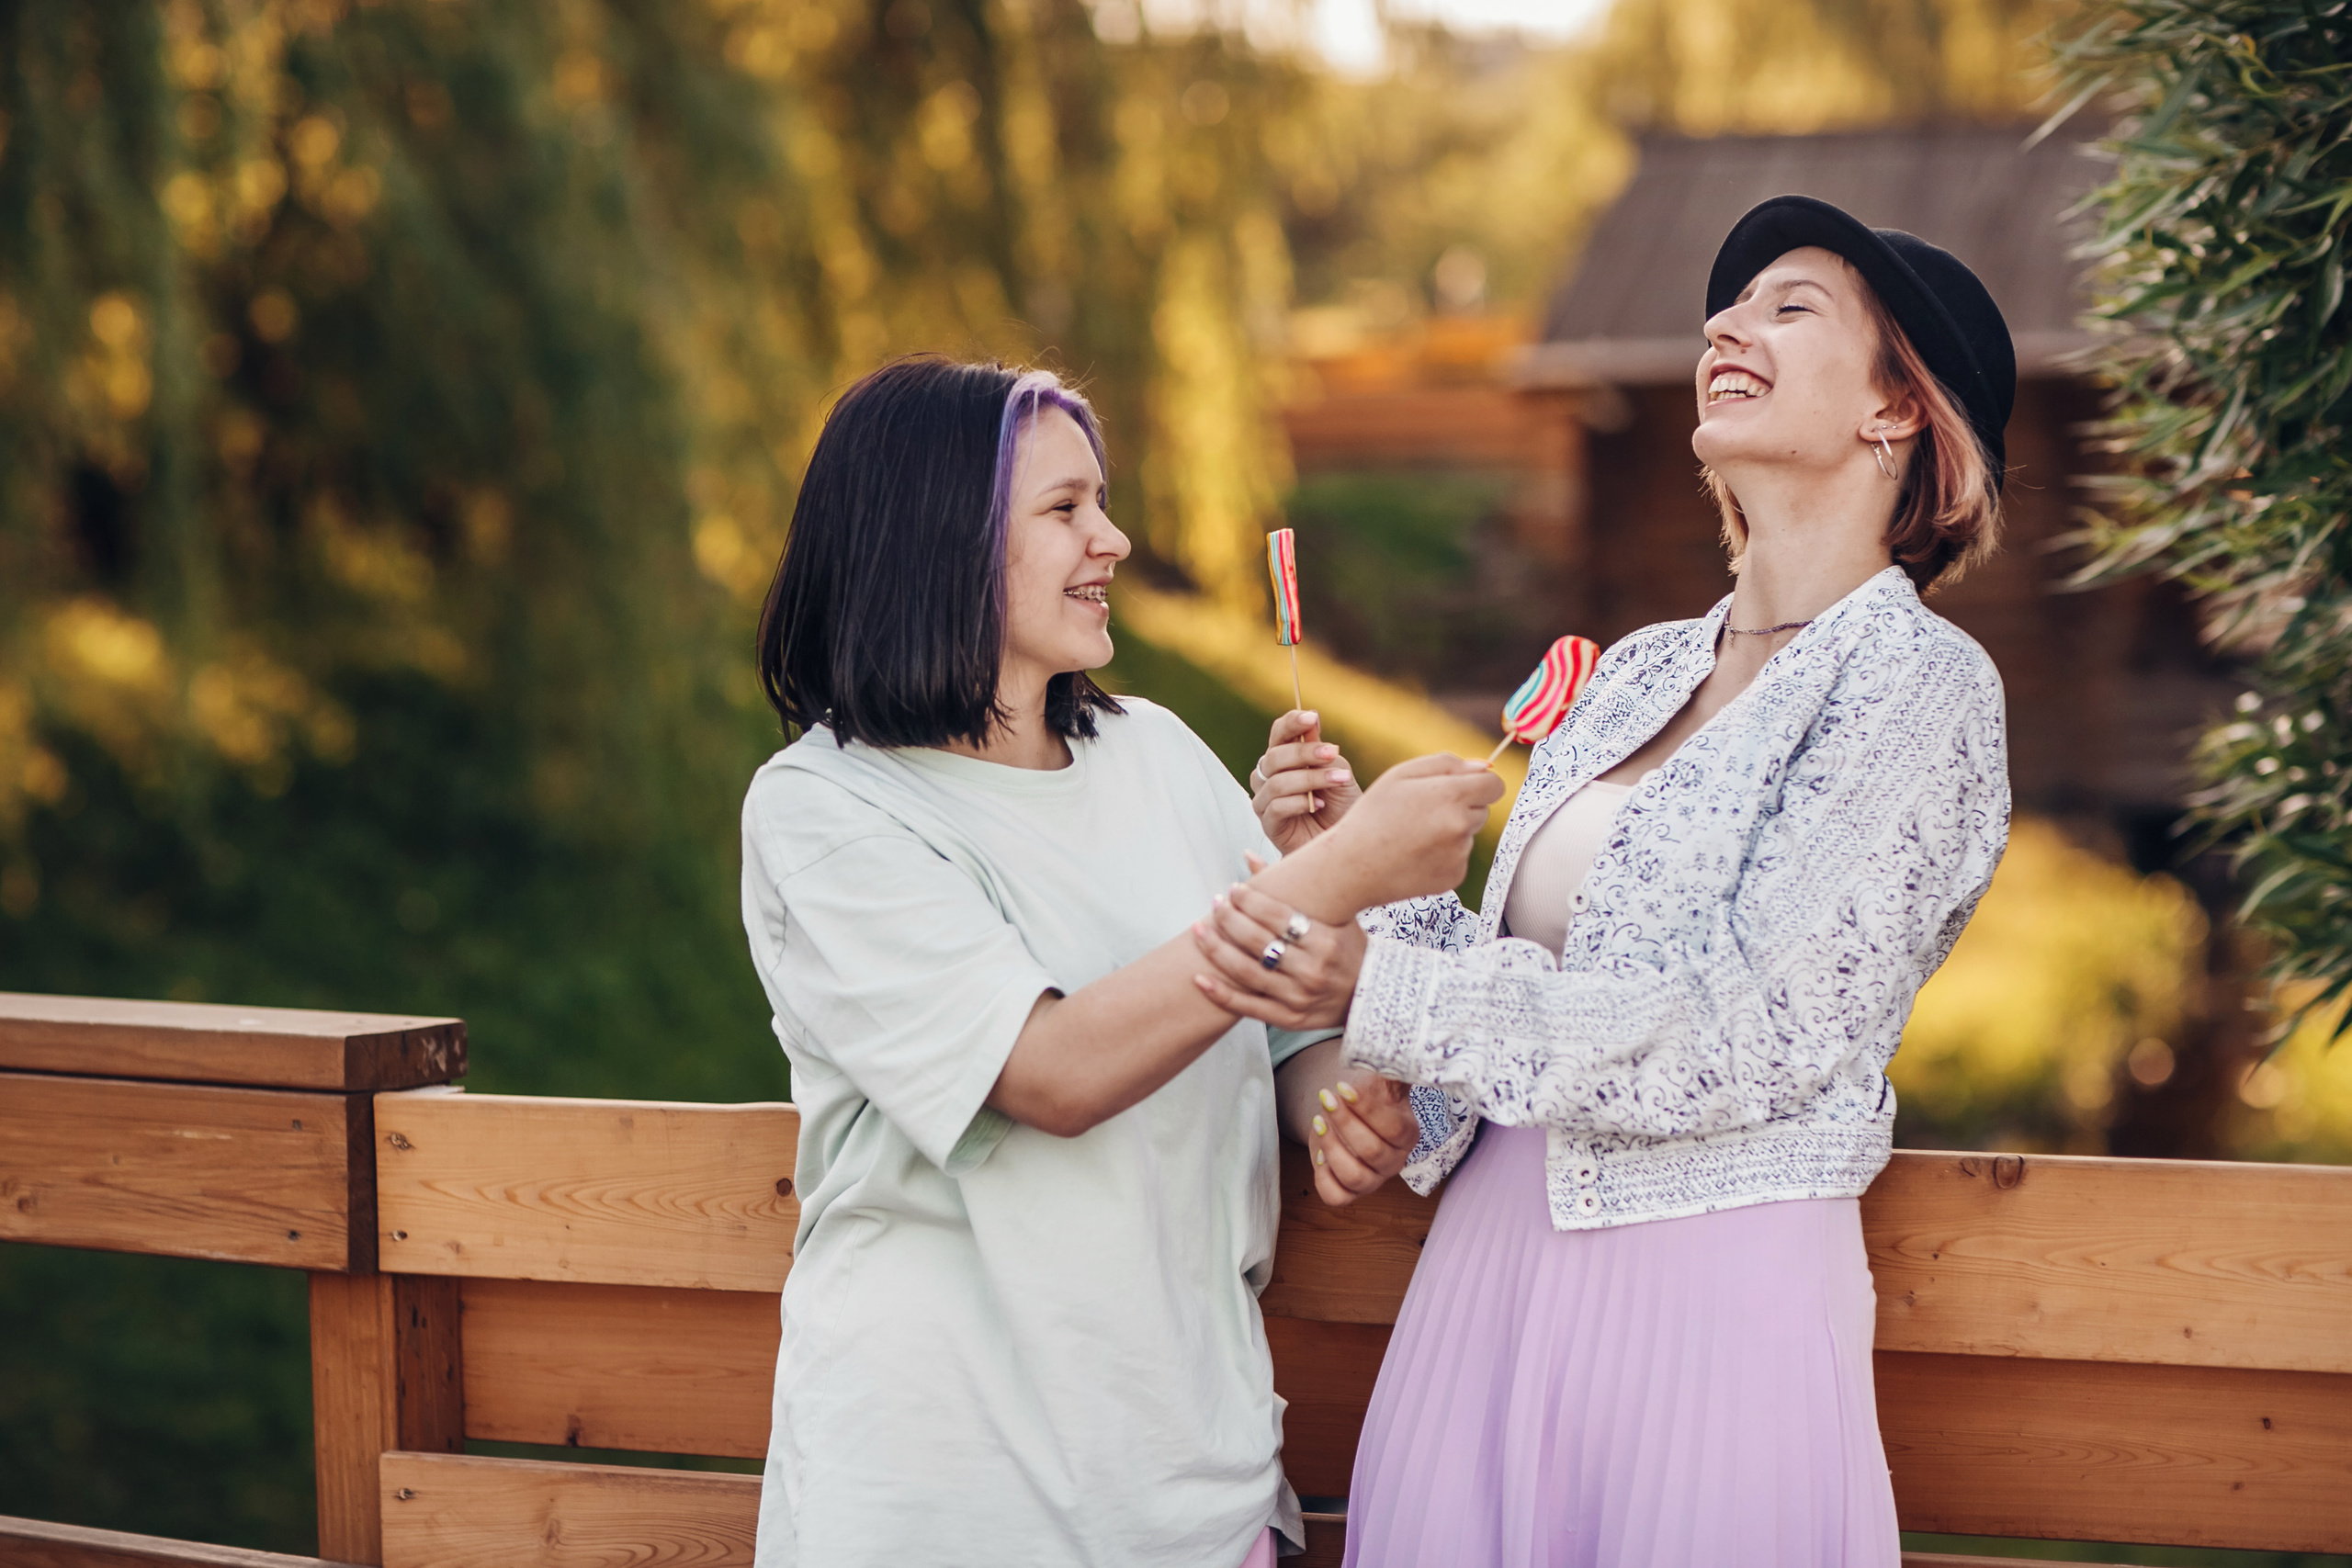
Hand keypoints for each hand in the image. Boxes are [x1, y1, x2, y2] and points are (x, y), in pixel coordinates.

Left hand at [1190, 881, 1365, 1030]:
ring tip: (1199, 930)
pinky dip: (1221, 994)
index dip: (1250, 900)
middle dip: (1229, 919)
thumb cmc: (1350, 951)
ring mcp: (1299, 997)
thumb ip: (1293, 889)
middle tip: (1215, 904)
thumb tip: (1248, 855)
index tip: (1233, 889)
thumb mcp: (1334, 918)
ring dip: (1217, 949)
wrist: (1373, 998)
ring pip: (1247, 971)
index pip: (1278, 916)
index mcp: (1325, 941)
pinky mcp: (1289, 1019)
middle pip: (1257, 941)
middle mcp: (1311, 970)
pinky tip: (1199, 978)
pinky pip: (1248, 1007)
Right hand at [1251, 710, 1360, 854]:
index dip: (1291, 723)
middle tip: (1332, 753)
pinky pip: (1275, 807)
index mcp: (1285, 760)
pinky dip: (1299, 803)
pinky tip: (1319, 805)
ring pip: (1276, 783)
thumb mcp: (1338, 773)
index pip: (1278, 734)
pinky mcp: (1269, 825)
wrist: (1347, 842)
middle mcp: (1269, 778)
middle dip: (1305, 752)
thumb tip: (1312, 720)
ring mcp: (1266, 802)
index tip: (1312, 717)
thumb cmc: (1342, 807)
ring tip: (1337, 780)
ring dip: (1309, 779)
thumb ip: (1323, 752)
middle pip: (1274, 756)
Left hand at [1305, 1073, 1416, 1205]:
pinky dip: (1324, 1178)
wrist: (1349, 1111)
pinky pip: (1336, 1197)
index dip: (1366, 1109)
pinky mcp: (1349, 1192)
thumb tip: (1393, 1055)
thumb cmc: (1366, 1094)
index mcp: (1408, 1134)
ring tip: (1319, 1122)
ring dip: (1332, 1147)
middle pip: (1372, 1151)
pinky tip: (1319, 1153)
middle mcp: (1394, 1162)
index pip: (1393, 1128)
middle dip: (1344, 1122)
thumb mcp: (1380, 1077)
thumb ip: (1390, 1067)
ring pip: (1354, 1177)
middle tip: (1326, 1098)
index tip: (1342, 1087)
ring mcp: (1373, 1180)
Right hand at [1320, 753, 1504, 906]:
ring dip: (1451, 832)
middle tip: (1422, 814)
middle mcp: (1460, 825)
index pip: (1494, 786)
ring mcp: (1459, 854)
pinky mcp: (1455, 876)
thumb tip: (1484, 767)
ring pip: (1468, 834)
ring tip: (1413, 836)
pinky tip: (1415, 855)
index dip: (1480, 784)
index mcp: (1450, 795)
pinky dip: (1443, 856)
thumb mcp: (1400, 775)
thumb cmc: (1372, 815)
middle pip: (1482, 810)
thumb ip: (1446, 764)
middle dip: (1461, 807)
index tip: (1465, 788)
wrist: (1352, 867)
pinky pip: (1459, 858)